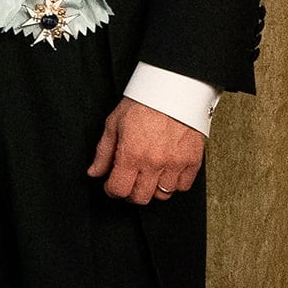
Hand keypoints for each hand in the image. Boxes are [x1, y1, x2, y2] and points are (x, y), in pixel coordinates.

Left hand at [89, 96, 204, 203]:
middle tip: (129, 181)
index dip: (111, 190)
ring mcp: (175, 163)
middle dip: (130, 192)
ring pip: (163, 194)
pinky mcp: (193, 160)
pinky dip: (174, 183)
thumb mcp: (114, 124)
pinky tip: (166, 171)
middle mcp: (154, 162)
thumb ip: (103, 152)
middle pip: (140, 197)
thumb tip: (94, 171)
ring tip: (148, 174)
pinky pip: (183, 186)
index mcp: (132, 154)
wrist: (173, 89)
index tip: (111, 184)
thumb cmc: (143, 102)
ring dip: (153, 188)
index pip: (119, 189)